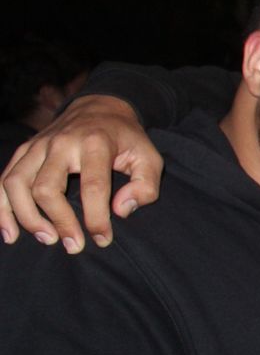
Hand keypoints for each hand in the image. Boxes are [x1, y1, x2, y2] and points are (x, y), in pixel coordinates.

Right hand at [0, 95, 161, 250]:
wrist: (100, 108)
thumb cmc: (127, 140)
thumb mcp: (149, 157)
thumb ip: (145, 186)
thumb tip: (120, 211)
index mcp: (95, 144)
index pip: (93, 186)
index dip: (96, 218)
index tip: (102, 240)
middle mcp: (61, 143)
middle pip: (46, 187)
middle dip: (59, 221)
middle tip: (74, 246)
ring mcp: (37, 146)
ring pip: (16, 184)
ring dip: (27, 217)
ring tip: (47, 239)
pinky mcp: (24, 151)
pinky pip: (3, 181)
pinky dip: (2, 209)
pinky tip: (11, 233)